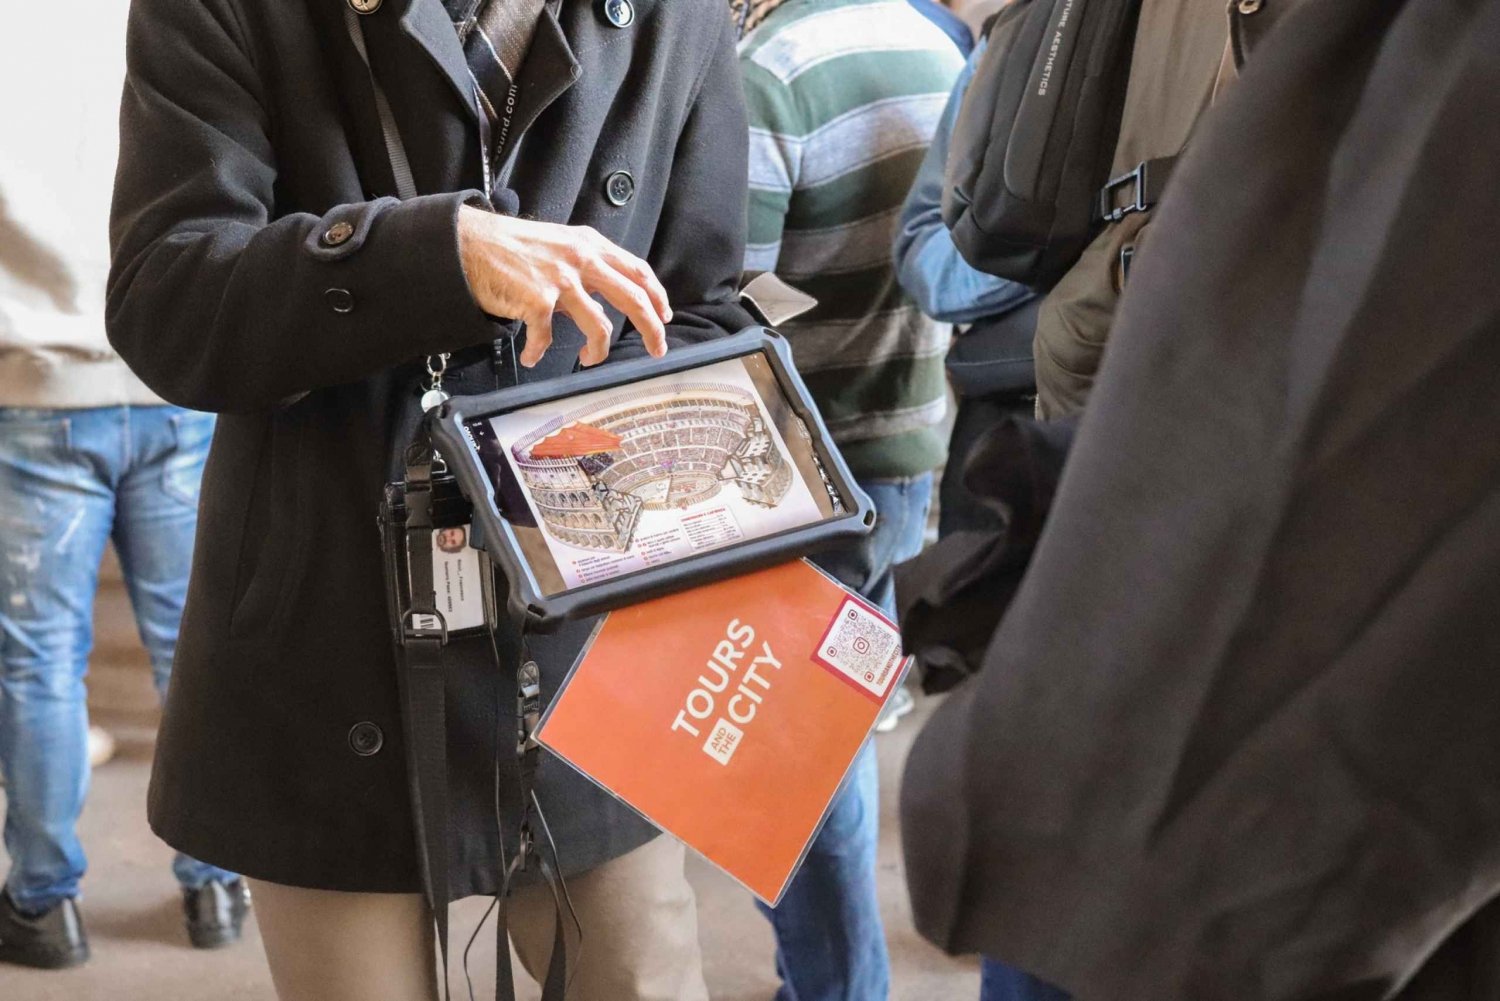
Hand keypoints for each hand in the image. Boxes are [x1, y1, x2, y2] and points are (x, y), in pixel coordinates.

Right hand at [457, 206, 671, 367]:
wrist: (470, 243)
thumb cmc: (512, 247)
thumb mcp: (559, 244)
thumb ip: (586, 266)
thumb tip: (605, 297)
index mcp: (590, 246)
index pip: (638, 271)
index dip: (657, 296)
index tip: (664, 316)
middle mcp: (581, 260)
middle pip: (633, 298)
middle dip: (651, 329)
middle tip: (656, 349)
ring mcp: (560, 281)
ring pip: (600, 327)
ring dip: (598, 351)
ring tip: (588, 358)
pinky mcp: (537, 300)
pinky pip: (546, 338)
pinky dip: (539, 352)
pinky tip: (532, 356)